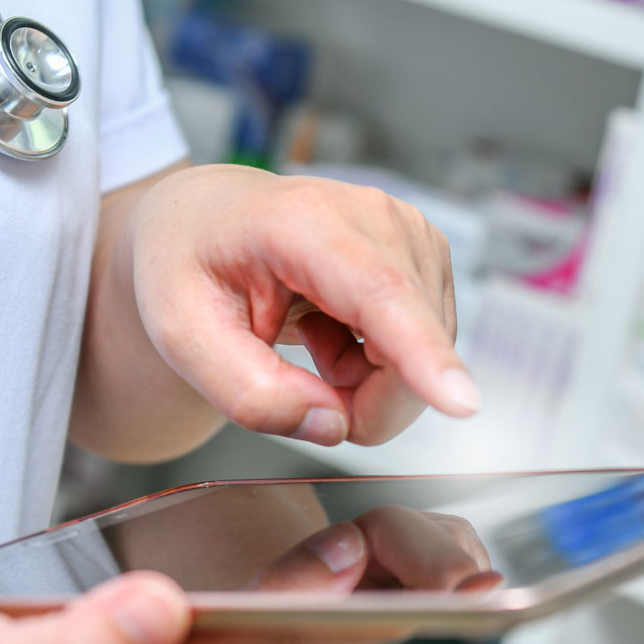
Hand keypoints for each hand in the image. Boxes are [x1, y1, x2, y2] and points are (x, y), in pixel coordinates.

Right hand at [0, 509, 494, 643]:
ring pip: (240, 612)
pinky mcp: (88, 636)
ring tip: (381, 537)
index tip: (437, 578)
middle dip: (362, 588)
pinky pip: (187, 600)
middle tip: (442, 545)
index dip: (358, 604)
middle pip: (279, 623)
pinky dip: (237, 571)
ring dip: (310, 579)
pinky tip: (252, 547)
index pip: (277, 635)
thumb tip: (158, 607)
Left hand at [128, 164, 478, 447]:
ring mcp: (411, 233)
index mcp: (303, 223)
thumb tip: (331, 426)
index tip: (462, 404)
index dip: (421, 353)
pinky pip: (428, 345)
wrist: (208, 219)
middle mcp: (374, 217)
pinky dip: (383, 363)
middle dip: (365, 402)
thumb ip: (248, 393)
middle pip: (410, 345)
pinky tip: (337, 334)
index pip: (378, 293)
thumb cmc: (191, 264)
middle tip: (294, 389)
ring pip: (426, 354)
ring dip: (370, 381)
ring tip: (310, 343)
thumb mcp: (181, 337)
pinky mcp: (427, 255)